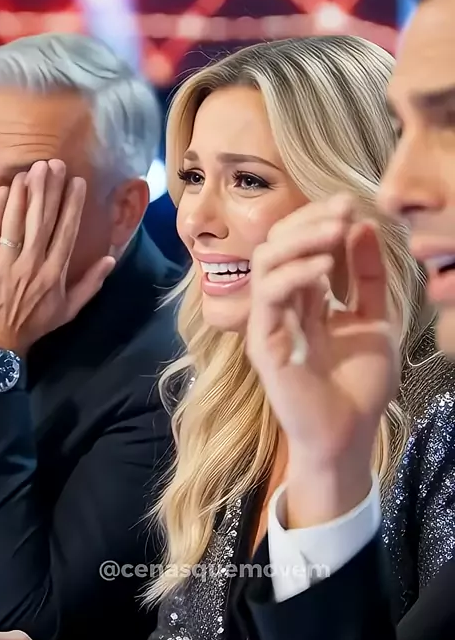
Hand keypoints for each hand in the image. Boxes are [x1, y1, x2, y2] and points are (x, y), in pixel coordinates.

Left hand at [0, 160, 115, 353]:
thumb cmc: (34, 324)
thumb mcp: (68, 310)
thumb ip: (91, 284)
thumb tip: (111, 257)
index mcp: (54, 275)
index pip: (66, 232)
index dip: (72, 205)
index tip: (77, 182)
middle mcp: (30, 265)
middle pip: (41, 220)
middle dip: (48, 190)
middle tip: (53, 164)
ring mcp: (2, 263)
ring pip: (15, 221)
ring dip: (24, 193)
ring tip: (31, 170)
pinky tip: (4, 189)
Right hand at [246, 195, 398, 523]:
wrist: (348, 435)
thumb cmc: (359, 384)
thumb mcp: (376, 320)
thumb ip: (368, 277)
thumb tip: (362, 226)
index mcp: (305, 297)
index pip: (298, 244)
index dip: (319, 220)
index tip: (351, 204)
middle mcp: (281, 304)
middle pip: (277, 244)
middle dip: (309, 221)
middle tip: (342, 209)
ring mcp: (269, 321)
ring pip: (267, 261)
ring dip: (300, 239)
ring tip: (336, 230)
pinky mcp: (263, 342)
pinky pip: (269, 295)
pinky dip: (295, 273)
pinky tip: (325, 268)